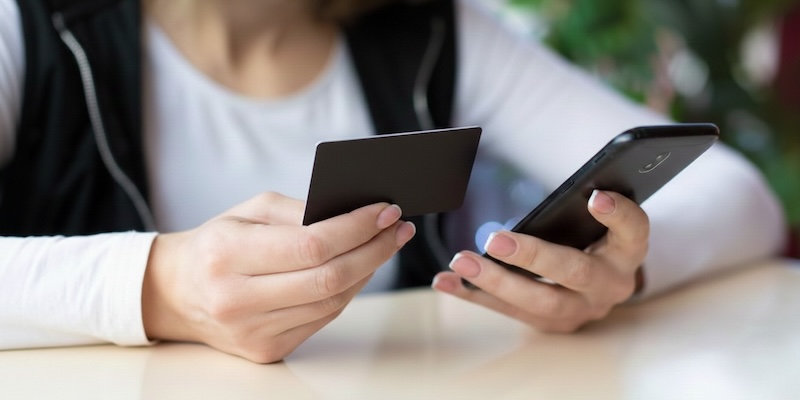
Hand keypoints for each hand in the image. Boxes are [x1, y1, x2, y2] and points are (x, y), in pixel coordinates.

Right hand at [142, 192, 415, 362]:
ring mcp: (252, 332)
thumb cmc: (218, 242)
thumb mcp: (249, 211)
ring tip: (385, 243)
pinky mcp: (266, 350)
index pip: (311, 245)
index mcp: (227, 255)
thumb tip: (356, 213)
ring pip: (332, 302)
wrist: (178, 292)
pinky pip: (323, 318)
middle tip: (398, 227)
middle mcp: (237, 300)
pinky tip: (360, 268)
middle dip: (374, 249)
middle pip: (329, 278)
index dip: (356, 228)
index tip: (386, 210)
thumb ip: (300, 211)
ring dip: (368, 270)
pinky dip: (347, 291)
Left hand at [432, 190, 647, 331]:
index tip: (595, 198)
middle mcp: (610, 286)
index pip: (633, 232)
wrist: (602, 286)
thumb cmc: (596, 239)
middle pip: (574, 272)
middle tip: (494, 239)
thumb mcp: (601, 223)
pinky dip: (474, 295)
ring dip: (495, 282)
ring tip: (461, 262)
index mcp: (627, 253)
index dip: (618, 216)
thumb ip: (587, 207)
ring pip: (539, 302)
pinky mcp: (552, 324)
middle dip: (533, 256)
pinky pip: (509, 310)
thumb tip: (575, 188)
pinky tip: (445, 281)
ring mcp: (581, 310)